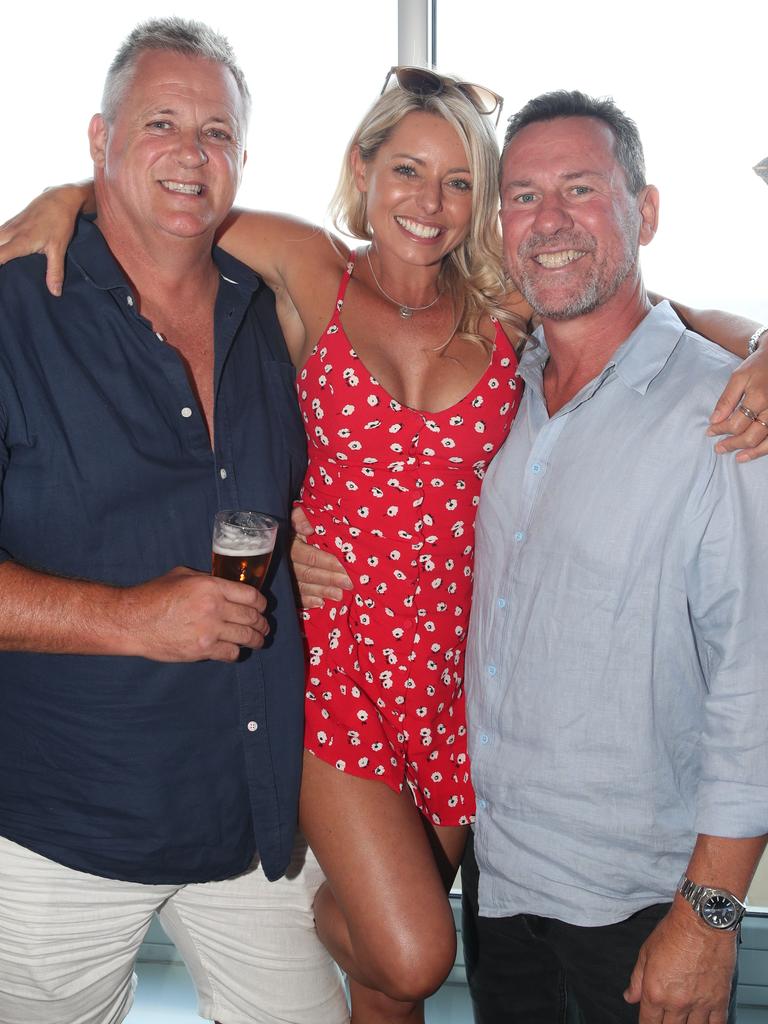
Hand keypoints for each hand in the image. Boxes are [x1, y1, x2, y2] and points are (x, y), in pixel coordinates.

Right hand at [0, 184, 88, 295]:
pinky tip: (1, 250)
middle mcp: (10, 233)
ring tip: (2, 267)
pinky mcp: (11, 223)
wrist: (60, 198)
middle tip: (2, 279)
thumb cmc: (59, 222)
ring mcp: (9, 226)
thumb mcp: (59, 249)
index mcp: (20, 241)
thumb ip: (55, 271)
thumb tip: (55, 293)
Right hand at [119, 566, 268, 662]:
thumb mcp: (182, 576)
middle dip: (262, 623)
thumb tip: (226, 586)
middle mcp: (214, 608)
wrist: (132, 620)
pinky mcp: (202, 650)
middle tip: (264, 626)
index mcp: (211, 586)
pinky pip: (231, 653)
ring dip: (256, 639)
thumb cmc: (154, 595)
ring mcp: (209, 630)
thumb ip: (208, 580)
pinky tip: (235, 650)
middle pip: (252, 617)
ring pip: (246, 637)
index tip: (263, 607)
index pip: (251, 595)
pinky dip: (236, 653)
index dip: (262, 603)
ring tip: (258, 640)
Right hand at [290, 506, 351, 607]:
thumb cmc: (294, 525)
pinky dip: (307, 601)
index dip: (326, 562)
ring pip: (302, 587)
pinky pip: (294, 597)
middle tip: (348, 584)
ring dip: (321, 592)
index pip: (309, 556)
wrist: (277, 534)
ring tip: (339, 595)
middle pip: (307, 574)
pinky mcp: (284, 586)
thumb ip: (300, 518)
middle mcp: (285, 562)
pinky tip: (320, 603)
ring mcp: (283, 576)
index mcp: (289, 545)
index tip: (343, 567)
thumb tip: (308, 528)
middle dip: (328, 580)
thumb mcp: (295, 517)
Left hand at [623, 902, 736, 1022]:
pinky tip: (704, 1022)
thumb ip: (636, 979)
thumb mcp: (646, 952)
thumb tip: (630, 997)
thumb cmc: (675, 931)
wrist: (702, 921)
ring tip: (684, 1019)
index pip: (648, 1023)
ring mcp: (699, 1004)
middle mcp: (677, 1002)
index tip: (650, 1022)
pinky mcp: (719, 1000)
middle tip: (666, 1018)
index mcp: (655, 992)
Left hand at [708, 342, 767, 461]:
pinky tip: (753, 453)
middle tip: (719, 448)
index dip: (721, 429)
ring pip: (765, 442)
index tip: (710, 431)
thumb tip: (714, 420)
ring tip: (737, 457)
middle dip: (732, 444)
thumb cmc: (758, 367)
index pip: (735, 423)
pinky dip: (763, 449)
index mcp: (759, 397)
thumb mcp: (738, 377)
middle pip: (750, 436)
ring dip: (750, 452)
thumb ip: (726, 400)